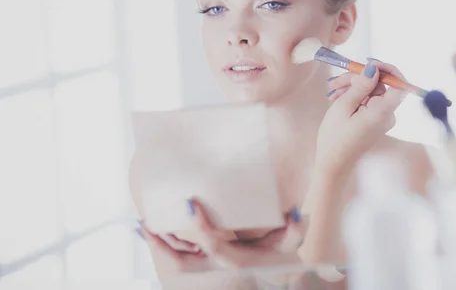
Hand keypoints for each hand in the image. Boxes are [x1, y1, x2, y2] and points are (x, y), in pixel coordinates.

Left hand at [139, 200, 305, 272]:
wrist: (275, 268)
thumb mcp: (292, 240)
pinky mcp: (206, 258)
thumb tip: (295, 212)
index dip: (200, 227)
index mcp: (236, 259)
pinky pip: (182, 255)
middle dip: (163, 245)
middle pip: (183, 262)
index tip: (191, 204)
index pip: (213, 245)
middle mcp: (218, 264)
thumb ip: (296, 229)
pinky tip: (156, 229)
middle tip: (146, 224)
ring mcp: (210, 263)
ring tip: (143, 225)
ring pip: (179, 260)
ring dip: (159, 245)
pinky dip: (166, 244)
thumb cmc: (282, 252)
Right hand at [317, 59, 407, 173]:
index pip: (400, 84)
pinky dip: (354, 96)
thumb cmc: (335, 137)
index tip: (368, 63)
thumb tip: (373, 68)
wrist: (333, 163)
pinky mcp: (375, 119)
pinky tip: (337, 99)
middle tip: (335, 81)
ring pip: (371, 91)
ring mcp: (382, 117)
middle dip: (358, 78)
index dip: (387, 69)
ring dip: (352, 87)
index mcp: (383, 112)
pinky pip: (368, 100)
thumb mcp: (343, 106)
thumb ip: (361, 85)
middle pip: (380, 85)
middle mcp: (388, 114)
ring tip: (332, 93)